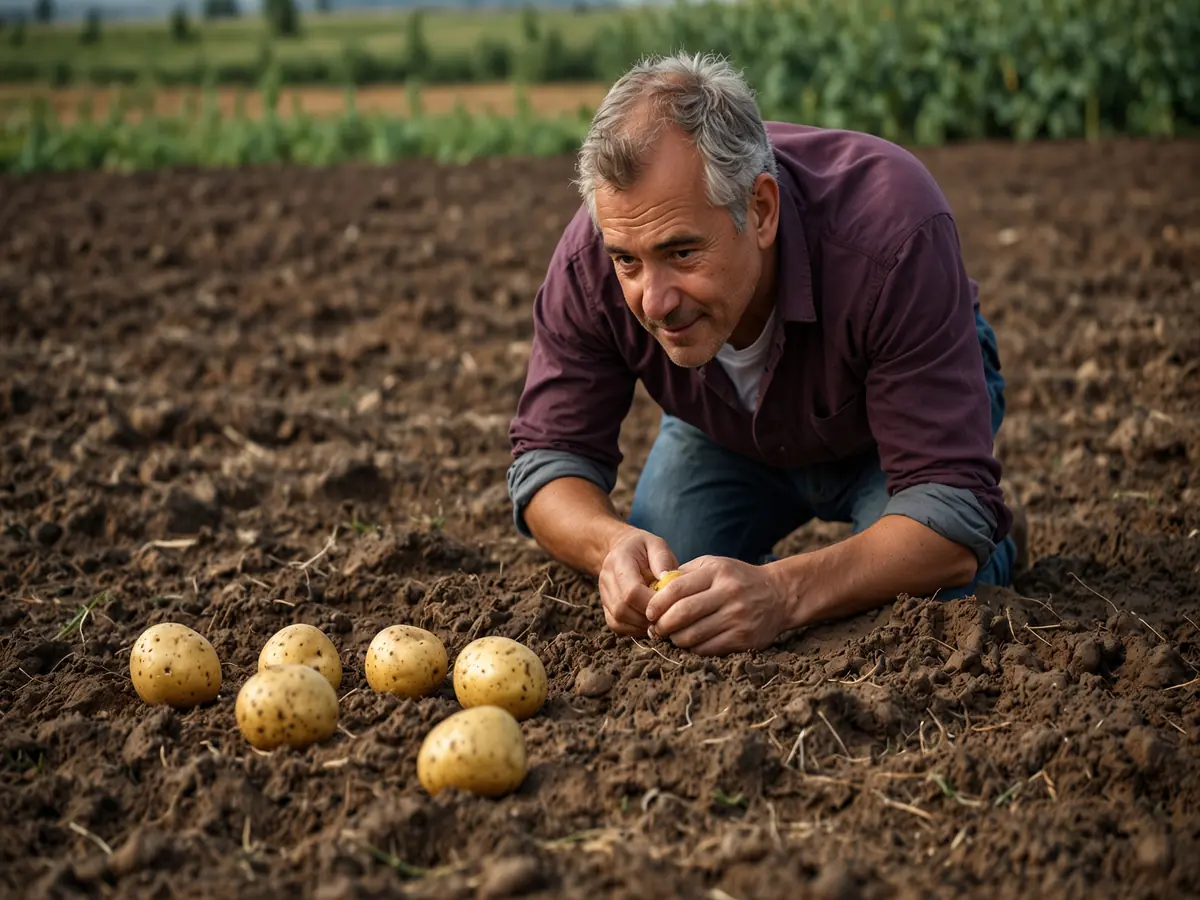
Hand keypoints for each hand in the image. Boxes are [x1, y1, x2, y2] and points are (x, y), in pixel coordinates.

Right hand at [597, 529, 678, 636]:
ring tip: (660, 619)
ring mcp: (603, 595)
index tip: (670, 604)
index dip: (651, 603)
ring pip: (618, 620)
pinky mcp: (605, 608)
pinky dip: (635, 629)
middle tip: (668, 615)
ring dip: (642, 625)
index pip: (631, 591)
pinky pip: (617, 626)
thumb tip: (668, 580)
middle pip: (622, 609)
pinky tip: (649, 622)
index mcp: (619, 561)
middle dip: (648, 617)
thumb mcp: (656, 545)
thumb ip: (662, 560)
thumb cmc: (644, 549)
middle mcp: (606, 579)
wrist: (622, 550)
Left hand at [645, 556, 790, 654]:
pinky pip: (708, 649)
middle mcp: (728, 593)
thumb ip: (685, 574)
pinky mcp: (744, 638)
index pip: (676, 589)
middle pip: (683, 613)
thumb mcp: (714, 565)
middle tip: (655, 629)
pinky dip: (693, 649)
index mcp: (717, 572)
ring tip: (671, 637)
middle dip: (662, 625)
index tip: (648, 612)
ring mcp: (738, 617)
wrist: (778, 595)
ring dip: (675, 639)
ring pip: (693, 635)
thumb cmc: (737, 579)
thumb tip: (654, 589)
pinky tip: (689, 644)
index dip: (657, 603)